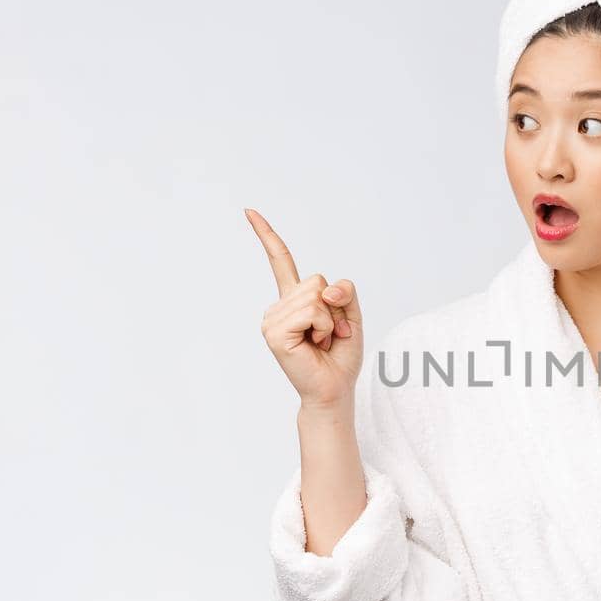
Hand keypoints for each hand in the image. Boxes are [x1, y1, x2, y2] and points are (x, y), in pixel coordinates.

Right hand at [248, 208, 363, 407]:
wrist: (334, 389)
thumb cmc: (340, 356)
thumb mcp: (351, 316)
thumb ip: (344, 292)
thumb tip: (326, 289)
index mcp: (294, 300)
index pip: (281, 261)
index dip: (267, 235)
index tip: (249, 211)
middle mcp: (279, 306)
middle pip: (317, 280)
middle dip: (334, 307)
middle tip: (329, 335)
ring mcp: (273, 319)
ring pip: (316, 296)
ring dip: (330, 321)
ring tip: (322, 341)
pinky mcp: (274, 332)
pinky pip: (311, 312)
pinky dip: (323, 328)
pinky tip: (315, 345)